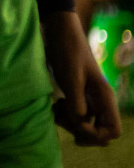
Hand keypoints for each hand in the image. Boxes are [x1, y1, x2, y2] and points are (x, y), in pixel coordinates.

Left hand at [43, 9, 121, 145]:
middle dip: (82, 132)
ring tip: (56, 110)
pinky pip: (75, 114)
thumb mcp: (70, 77)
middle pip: (100, 132)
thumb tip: (80, 125)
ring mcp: (87, 98)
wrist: (59, 32)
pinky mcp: (75, 94)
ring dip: (70, 124)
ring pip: (85, 124)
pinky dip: (64, 115)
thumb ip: (77, 103)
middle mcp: (99, 101)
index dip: (96, 135)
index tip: (77, 126)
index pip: (113, 130)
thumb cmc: (67, 50)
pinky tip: (54, 106)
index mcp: (104, 97)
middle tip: (64, 120)